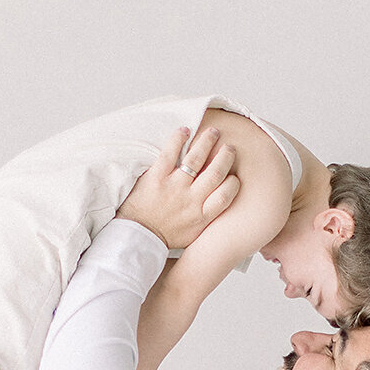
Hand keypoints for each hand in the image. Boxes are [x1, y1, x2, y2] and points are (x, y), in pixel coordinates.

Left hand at [115, 125, 239, 250]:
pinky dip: (179, 139)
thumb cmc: (164, 236)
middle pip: (216, 172)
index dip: (233, 182)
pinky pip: (171, 153)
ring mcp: (174, 187)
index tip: (232, 176)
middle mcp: (192, 200)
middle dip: (225, 156)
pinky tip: (185, 131)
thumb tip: (220, 203)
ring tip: (213, 133)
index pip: (227, 194)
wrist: (137, 237)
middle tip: (228, 148)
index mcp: (202, 216)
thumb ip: (206, 219)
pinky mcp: (157, 177)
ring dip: (207, 142)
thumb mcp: (192, 235)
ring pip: (197, 158)